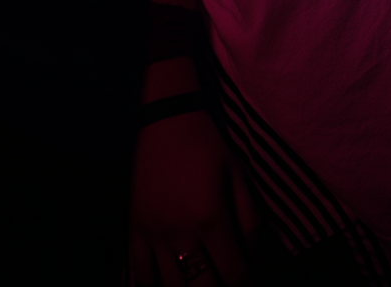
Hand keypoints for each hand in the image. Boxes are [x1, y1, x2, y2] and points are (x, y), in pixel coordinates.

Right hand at [129, 106, 262, 286]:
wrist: (167, 120)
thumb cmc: (207, 145)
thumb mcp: (237, 176)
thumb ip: (249, 220)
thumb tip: (255, 260)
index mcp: (211, 218)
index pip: (233, 271)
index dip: (246, 285)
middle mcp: (181, 233)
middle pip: (202, 286)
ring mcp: (154, 234)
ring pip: (171, 286)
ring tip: (201, 286)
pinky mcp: (135, 229)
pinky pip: (139, 272)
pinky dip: (151, 286)